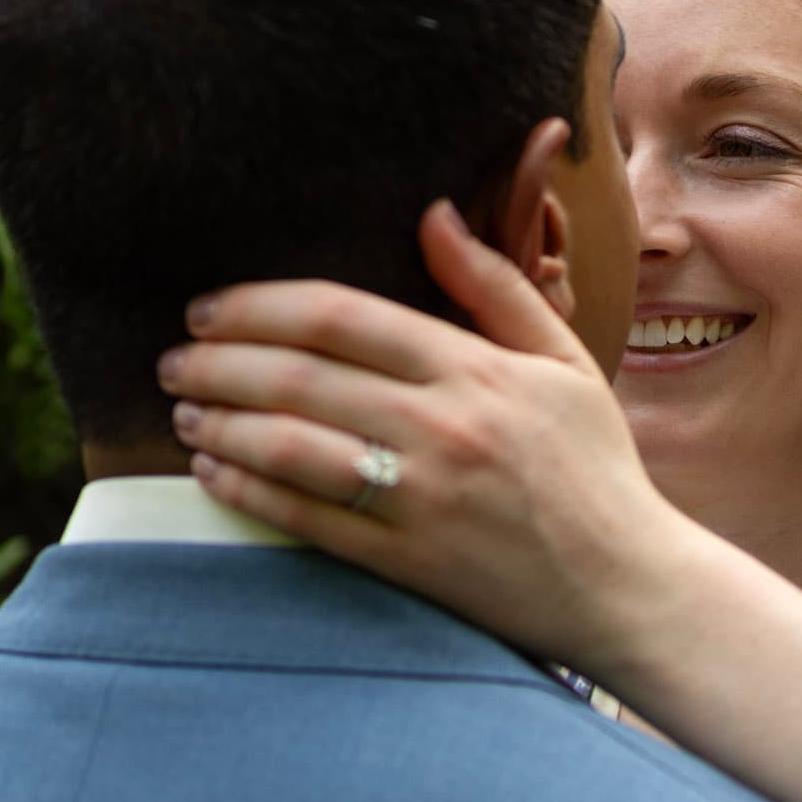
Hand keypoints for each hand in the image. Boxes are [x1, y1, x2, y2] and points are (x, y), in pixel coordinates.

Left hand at [158, 201, 681, 675]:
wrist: (627, 586)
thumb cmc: (595, 468)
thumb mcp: (562, 363)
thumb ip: (494, 287)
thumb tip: (433, 215)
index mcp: (477, 368)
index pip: (341, 317)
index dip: (260, 305)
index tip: (209, 308)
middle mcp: (444, 426)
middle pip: (301, 377)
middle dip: (219, 362)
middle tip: (173, 358)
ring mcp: (422, 498)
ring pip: (292, 446)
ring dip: (222, 422)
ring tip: (184, 409)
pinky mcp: (407, 562)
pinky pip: (307, 518)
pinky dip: (249, 489)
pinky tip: (214, 470)